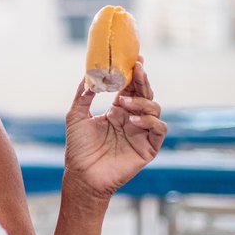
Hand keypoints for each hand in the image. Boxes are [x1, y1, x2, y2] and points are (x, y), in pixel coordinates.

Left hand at [63, 57, 166, 199]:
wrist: (81, 175)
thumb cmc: (78, 148)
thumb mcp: (75, 117)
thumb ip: (82, 96)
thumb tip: (88, 76)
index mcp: (117, 111)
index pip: (130, 88)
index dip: (134, 74)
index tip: (136, 59)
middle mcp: (132, 119)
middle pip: (145, 94)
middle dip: (142, 80)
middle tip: (137, 68)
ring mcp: (141, 133)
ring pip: (155, 108)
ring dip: (141, 101)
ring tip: (122, 102)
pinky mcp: (148, 148)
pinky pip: (159, 129)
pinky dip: (149, 121)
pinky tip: (132, 120)